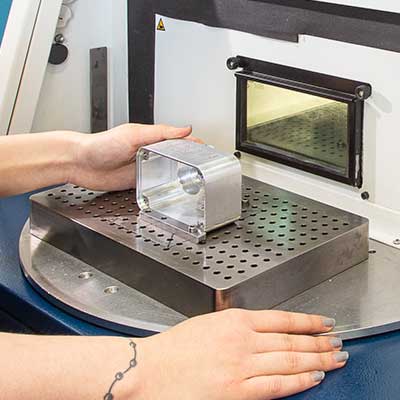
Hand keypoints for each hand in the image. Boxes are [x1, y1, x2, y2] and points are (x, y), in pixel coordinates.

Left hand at [69, 124, 193, 190]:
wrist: (80, 164)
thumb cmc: (101, 145)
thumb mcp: (133, 134)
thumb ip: (159, 132)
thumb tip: (184, 128)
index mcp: (151, 139)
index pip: (178, 141)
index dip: (193, 145)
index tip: (207, 150)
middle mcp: (149, 154)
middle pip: (176, 158)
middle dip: (190, 162)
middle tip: (205, 168)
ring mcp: (145, 169)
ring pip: (167, 173)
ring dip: (179, 176)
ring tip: (194, 180)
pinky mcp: (138, 182)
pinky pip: (156, 186)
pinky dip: (165, 188)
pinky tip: (173, 190)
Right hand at [134, 309, 346, 399]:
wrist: (151, 370)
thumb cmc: (175, 347)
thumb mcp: (210, 324)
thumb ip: (238, 326)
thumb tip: (264, 330)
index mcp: (235, 321)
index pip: (282, 319)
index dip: (308, 322)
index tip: (324, 322)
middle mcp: (242, 341)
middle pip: (292, 340)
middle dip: (319, 341)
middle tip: (338, 341)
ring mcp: (241, 366)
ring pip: (290, 361)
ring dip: (317, 359)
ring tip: (335, 358)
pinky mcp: (237, 391)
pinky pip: (276, 386)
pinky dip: (298, 381)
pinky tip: (313, 377)